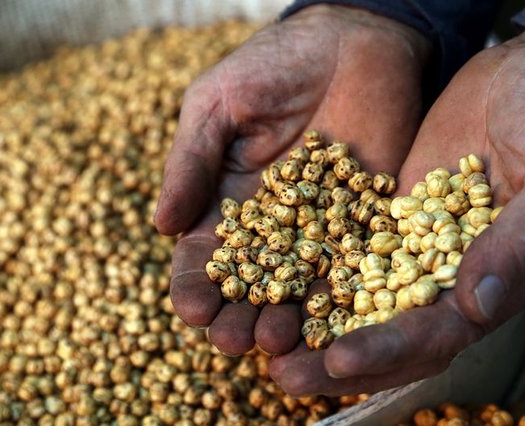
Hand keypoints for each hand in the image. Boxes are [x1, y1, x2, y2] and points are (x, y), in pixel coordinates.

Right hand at [155, 5, 428, 355]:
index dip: (193, 287)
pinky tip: (332, 325)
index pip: (202, 258)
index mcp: (224, 203)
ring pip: (296, 289)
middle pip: (247, 286)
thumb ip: (191, 161)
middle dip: (236, 317)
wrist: (353, 40)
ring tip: (276, 341)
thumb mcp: (218, 103)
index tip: (192, 309)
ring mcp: (318, 229)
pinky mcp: (364, 223)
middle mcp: (269, 227)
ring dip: (284, 320)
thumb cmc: (274, 64)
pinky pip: (351, 268)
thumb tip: (160, 225)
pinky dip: (340, 298)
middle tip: (234, 340)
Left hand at [270, 30, 524, 395]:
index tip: (338, 358)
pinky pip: (341, 250)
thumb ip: (520, 244)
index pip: (436, 334)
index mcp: (492, 285)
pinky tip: (268, 280)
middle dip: (336, 358)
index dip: (389, 349)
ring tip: (262, 342)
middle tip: (281, 375)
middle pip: (386, 332)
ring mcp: (408, 249)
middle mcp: (444, 279)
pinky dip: (308, 271)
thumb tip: (478, 306)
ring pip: (356, 298)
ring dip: (313, 326)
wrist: (521, 81)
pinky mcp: (381, 219)